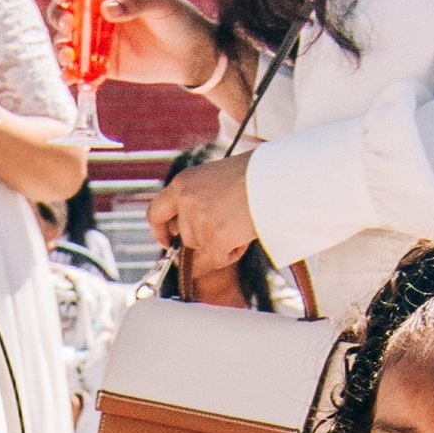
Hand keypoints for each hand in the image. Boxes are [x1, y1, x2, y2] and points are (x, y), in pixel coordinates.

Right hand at [48, 0, 222, 93]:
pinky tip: (70, 77)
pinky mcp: (103, 66)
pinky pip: (80, 69)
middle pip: (63, 12)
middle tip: (70, 24)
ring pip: (66, 42)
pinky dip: (70, 73)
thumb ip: (136, 2)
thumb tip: (107, 8)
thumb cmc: (179, 19)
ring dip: (60, 47)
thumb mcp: (162, 3)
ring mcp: (98, 42)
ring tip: (68, 55)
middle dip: (58, 17)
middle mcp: (97, 16)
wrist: (193, 55)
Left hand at [148, 148, 258, 280]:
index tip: (168, 242)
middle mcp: (186, 201)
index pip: (155, 212)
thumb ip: (199, 200)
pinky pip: (217, 259)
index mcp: (183, 183)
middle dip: (203, 240)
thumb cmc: (257, 173)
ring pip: (202, 250)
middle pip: (185, 238)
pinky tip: (245, 235)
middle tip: (227, 229)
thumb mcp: (216, 178)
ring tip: (242, 224)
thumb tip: (188, 233)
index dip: (160, 231)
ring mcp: (199, 220)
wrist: (278, 175)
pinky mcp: (216, 237)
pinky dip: (231, 253)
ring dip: (221, 245)